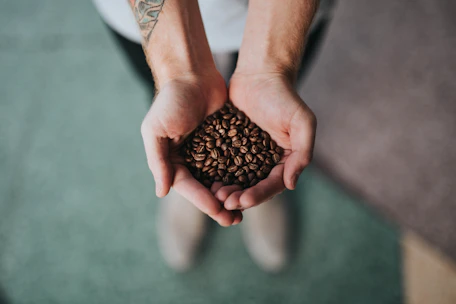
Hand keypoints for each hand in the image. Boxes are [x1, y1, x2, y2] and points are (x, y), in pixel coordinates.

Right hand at [140, 73, 242, 225]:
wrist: (192, 74)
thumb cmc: (171, 100)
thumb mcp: (156, 130)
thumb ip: (158, 161)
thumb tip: (161, 192)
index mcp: (172, 160)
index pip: (189, 187)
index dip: (204, 201)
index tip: (220, 213)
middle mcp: (190, 159)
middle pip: (206, 188)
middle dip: (220, 205)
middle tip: (235, 220)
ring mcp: (208, 151)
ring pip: (221, 179)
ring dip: (232, 194)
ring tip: (245, 209)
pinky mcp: (224, 141)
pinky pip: (233, 162)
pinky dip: (241, 175)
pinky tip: (253, 185)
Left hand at [214, 72, 315, 209]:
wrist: (260, 74)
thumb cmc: (284, 96)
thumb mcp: (302, 122)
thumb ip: (302, 153)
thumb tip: (291, 184)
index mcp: (284, 160)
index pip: (272, 184)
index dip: (259, 195)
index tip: (243, 201)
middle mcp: (266, 161)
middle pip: (253, 186)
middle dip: (240, 197)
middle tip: (225, 202)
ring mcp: (247, 154)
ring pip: (236, 179)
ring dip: (227, 190)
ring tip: (215, 195)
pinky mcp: (230, 145)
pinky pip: (222, 164)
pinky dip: (216, 174)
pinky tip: (206, 180)